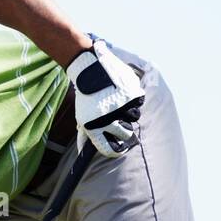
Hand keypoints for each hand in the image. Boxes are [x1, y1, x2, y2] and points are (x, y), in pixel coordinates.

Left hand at [66, 38, 144, 156]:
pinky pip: (139, 102)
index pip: (109, 149)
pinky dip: (134, 98)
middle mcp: (110, 120)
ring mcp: (122, 107)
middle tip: (123, 123)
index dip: (116, 150)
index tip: (120, 148)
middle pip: (126, 134)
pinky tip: (124, 92)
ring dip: (131, 113)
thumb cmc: (86, 96)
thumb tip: (80, 151)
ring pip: (135, 118)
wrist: (90, 69)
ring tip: (121, 104)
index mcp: (94, 128)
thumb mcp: (82, 116)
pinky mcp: (132, 94)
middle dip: (126, 131)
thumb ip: (84, 134)